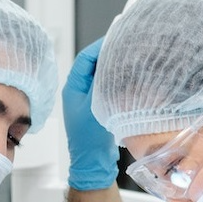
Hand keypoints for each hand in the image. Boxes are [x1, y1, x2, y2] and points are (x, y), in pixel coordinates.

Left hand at [62, 38, 118, 190]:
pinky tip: (129, 77)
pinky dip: (117, 80)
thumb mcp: (96, 105)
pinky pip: (107, 87)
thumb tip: (110, 59)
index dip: (100, 46)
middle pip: (93, 64)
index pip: (85, 58)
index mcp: (72, 88)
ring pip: (101, 75)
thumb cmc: (90, 138)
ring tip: (129, 57)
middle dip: (108, 53)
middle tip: (125, 44)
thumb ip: (101, 81)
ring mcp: (88, 100)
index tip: (116, 38)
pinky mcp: (98, 107)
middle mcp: (78, 91)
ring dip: (114, 66)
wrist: (93, 163)